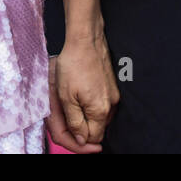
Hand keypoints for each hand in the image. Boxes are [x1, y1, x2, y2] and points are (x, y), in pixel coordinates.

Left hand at [45, 34, 119, 152]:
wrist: (85, 39)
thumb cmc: (73, 65)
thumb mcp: (66, 97)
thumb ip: (75, 122)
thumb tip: (82, 140)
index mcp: (100, 111)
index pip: (93, 138)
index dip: (79, 137)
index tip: (68, 127)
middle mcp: (111, 105)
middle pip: (98, 128)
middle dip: (83, 125)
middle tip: (67, 111)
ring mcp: (114, 94)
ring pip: (100, 116)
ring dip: (87, 114)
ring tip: (73, 99)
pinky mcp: (113, 85)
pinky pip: (103, 103)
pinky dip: (92, 103)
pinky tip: (81, 91)